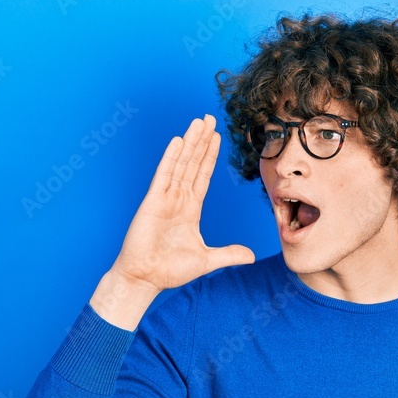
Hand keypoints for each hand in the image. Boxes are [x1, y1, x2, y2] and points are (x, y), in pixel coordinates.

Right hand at [109, 114, 254, 293]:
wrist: (146, 279)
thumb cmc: (170, 270)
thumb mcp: (207, 260)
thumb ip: (229, 254)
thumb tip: (251, 256)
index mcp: (190, 209)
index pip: (203, 176)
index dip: (210, 157)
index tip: (217, 138)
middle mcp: (178, 199)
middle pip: (193, 163)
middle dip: (201, 141)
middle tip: (209, 118)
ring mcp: (165, 199)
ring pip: (181, 164)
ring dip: (190, 143)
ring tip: (199, 122)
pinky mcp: (153, 203)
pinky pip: (164, 176)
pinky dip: (171, 159)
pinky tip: (178, 141)